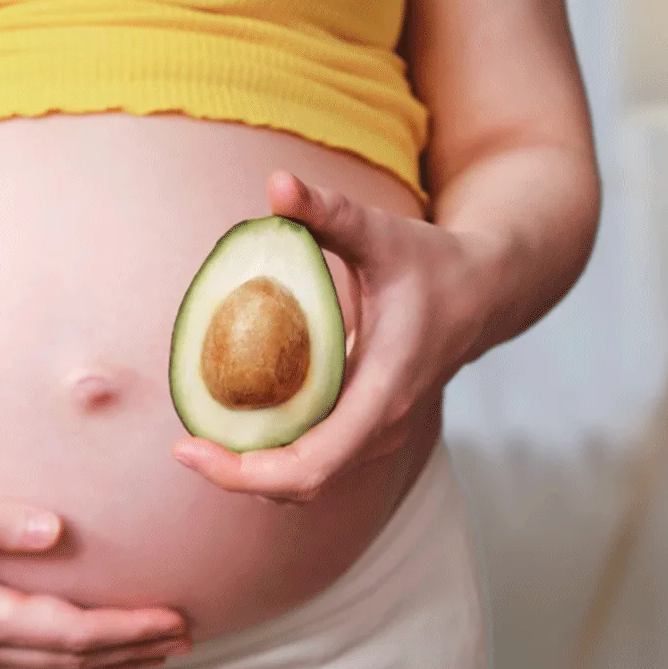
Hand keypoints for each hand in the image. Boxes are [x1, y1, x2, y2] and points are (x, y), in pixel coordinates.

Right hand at [0, 486, 191, 668]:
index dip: (125, 628)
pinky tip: (91, 658)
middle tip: (186, 635)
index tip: (172, 617)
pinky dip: (71, 667)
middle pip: (70, 660)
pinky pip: (28, 668)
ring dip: (108, 663)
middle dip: (131, 650)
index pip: (69, 630)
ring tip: (157, 650)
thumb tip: (55, 529)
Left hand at [171, 170, 497, 503]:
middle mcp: (380, 427)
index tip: (190, 448)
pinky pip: (314, 460)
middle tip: (182, 447)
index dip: (246, 471)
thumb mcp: (381, 231)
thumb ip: (328, 211)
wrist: (485, 291)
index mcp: (382, 392)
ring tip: (200, 438)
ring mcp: (376, 435)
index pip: (311, 465)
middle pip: (301, 485)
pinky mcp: (367, 430)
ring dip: (251, 469)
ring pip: (307, 481)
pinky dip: (270, 454)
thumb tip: (275, 182)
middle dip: (236, 476)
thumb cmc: (432, 262)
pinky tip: (233, 422)